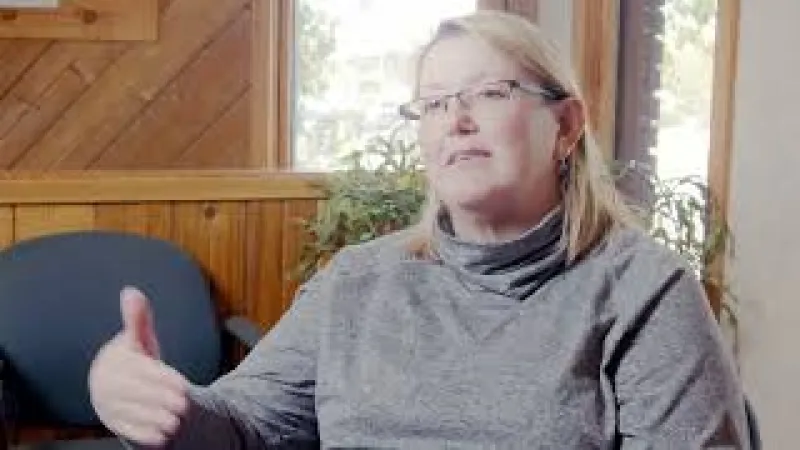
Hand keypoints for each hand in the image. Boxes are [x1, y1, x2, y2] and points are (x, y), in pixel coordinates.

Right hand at [88, 287, 189, 446]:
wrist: (114, 388)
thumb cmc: (135, 360)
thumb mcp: (139, 338)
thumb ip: (138, 319)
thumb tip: (131, 292)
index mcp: (114, 362)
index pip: (142, 373)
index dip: (165, 380)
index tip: (184, 386)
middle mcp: (107, 385)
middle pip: (142, 396)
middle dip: (166, 402)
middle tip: (185, 406)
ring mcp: (108, 407)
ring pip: (138, 416)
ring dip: (160, 420)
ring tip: (177, 421)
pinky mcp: (114, 425)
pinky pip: (132, 432)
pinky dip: (150, 435)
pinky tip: (164, 435)